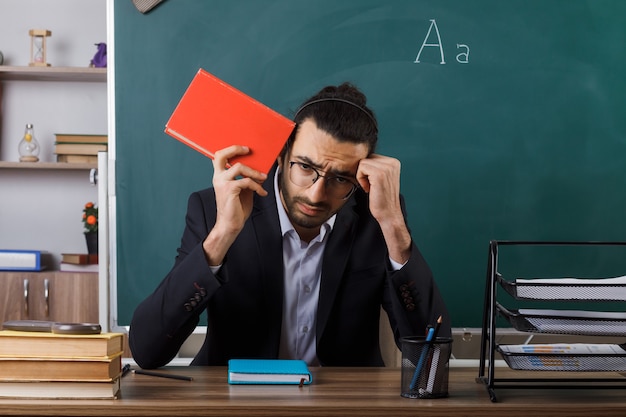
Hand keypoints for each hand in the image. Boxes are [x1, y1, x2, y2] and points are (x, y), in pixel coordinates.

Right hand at [203, 145, 267, 264]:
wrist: (230, 225)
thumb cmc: (236, 209)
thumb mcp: (244, 191)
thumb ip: (248, 179)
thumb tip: (259, 171)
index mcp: (220, 177)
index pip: (220, 157)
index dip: (231, 150)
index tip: (245, 149)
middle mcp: (218, 178)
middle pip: (221, 155)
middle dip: (235, 149)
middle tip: (248, 150)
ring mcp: (222, 183)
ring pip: (239, 167)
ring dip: (254, 172)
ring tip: (263, 178)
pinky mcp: (229, 190)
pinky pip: (247, 182)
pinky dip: (257, 187)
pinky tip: (262, 193)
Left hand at [356, 154, 401, 222]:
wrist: (388, 213)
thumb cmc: (383, 198)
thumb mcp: (382, 178)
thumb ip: (376, 167)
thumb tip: (360, 158)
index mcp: (394, 163)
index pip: (372, 157)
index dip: (368, 170)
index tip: (373, 183)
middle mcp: (392, 163)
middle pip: (367, 158)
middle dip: (365, 172)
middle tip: (371, 186)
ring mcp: (386, 168)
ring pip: (363, 162)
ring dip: (362, 176)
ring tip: (370, 187)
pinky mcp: (379, 174)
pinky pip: (361, 168)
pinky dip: (360, 179)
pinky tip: (368, 188)